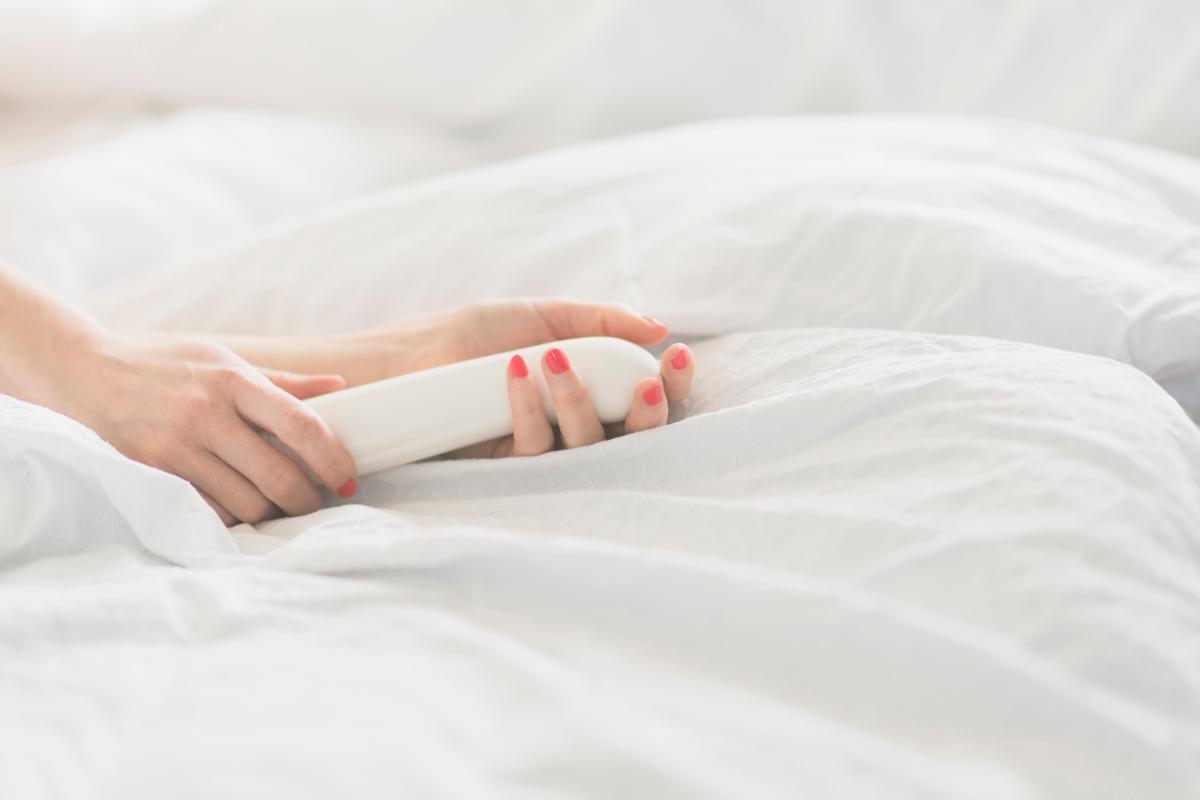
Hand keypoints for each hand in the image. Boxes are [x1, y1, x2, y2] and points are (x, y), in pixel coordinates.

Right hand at [53, 333, 357, 525]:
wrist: (81, 372)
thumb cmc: (162, 364)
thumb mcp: (221, 359)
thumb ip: (280, 381)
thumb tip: (338, 387)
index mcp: (233, 381)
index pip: (302, 425)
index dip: (334, 459)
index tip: (347, 479)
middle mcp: (206, 414)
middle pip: (279, 476)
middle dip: (306, 499)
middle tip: (313, 501)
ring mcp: (176, 447)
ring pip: (247, 503)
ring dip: (269, 512)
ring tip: (274, 504)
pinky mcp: (151, 474)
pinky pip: (209, 510)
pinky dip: (229, 515)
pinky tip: (235, 504)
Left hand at [459, 338, 693, 457]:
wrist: (425, 352)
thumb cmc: (487, 333)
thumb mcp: (550, 315)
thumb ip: (604, 321)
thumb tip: (656, 328)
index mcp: (602, 387)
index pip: (652, 393)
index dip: (673, 382)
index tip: (675, 356)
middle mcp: (585, 422)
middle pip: (637, 435)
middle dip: (649, 413)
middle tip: (644, 386)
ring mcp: (552, 448)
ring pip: (590, 448)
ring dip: (580, 404)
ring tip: (554, 358)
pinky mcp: (514, 466)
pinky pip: (537, 450)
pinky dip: (529, 410)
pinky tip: (515, 372)